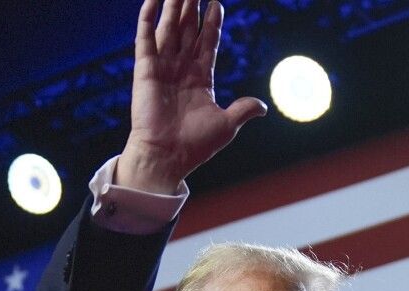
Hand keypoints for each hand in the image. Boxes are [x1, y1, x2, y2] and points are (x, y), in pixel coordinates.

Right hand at [116, 0, 266, 192]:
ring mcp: (162, 67)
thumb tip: (263, 107)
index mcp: (199, 78)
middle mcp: (180, 69)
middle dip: (192, 6)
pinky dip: (148, 17)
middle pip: (188, 29)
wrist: (167, 156)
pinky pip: (145, 37)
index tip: (217, 2)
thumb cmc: (195, 145)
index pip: (207, 41)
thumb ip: (243, 110)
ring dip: (173, 6)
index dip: (212, 22)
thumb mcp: (226, 125)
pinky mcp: (145, 69)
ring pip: (169, 27)